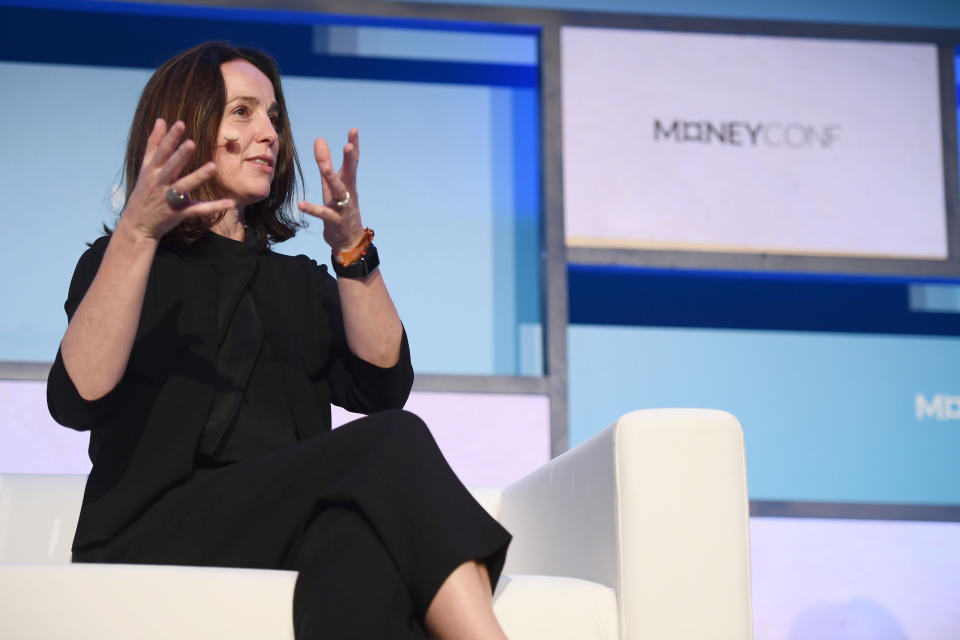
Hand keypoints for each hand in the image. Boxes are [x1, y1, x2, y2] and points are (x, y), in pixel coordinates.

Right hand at [119, 119, 234, 240]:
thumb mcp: (145, 167)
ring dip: (198, 177)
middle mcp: (158, 183)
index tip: (180, 124)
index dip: (170, 138)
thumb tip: (161, 120)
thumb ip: (154, 144)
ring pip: (184, 187)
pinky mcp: (178, 213)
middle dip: (180, 156)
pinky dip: (213, 207)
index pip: (161, 151)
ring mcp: (168, 199)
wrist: (137, 224)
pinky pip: (197, 209)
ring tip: (213, 166)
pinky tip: (229, 203)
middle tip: (191, 143)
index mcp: (151, 170)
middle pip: (170, 167)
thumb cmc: (144, 191)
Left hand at [298, 128, 364, 252]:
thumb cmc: (340, 210)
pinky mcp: (334, 221)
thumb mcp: (333, 186)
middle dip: (350, 159)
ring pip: (338, 191)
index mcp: (348, 183)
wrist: (349, 241)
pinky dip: (313, 209)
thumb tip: (319, 140)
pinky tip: (301, 204)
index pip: (352, 162)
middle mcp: (348, 193)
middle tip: (349, 145)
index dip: (354, 146)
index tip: (354, 130)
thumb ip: (326, 164)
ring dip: (332, 178)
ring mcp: (343, 207)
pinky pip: (323, 214)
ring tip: (324, 167)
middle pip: (350, 173)